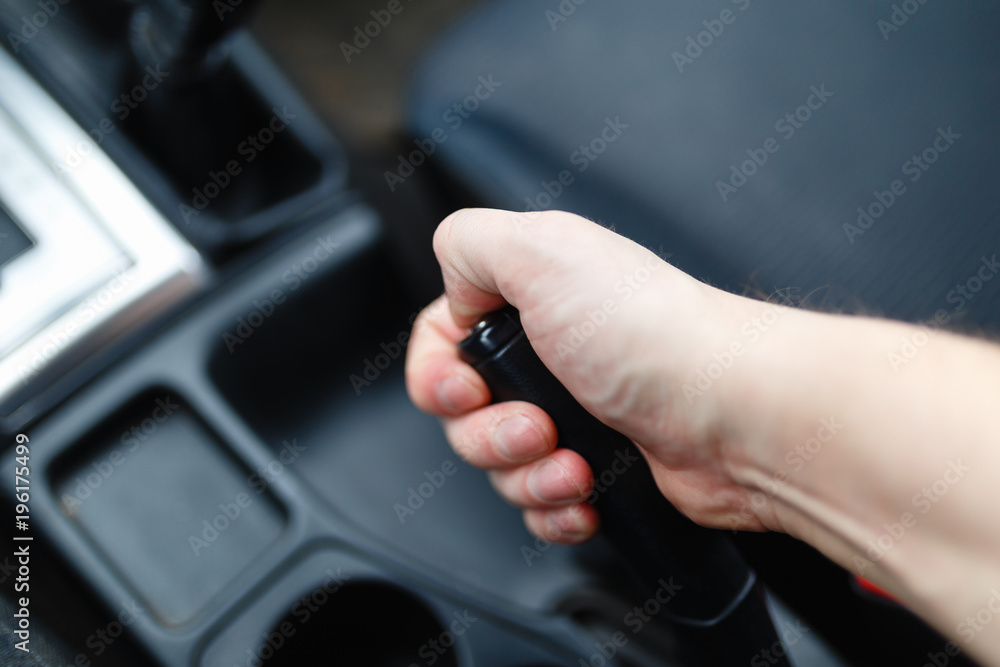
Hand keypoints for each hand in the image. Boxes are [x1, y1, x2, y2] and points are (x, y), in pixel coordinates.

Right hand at [405, 209, 781, 543]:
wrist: (736, 417)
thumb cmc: (655, 336)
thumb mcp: (543, 253)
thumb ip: (469, 244)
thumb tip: (454, 289)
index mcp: (531, 296)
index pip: (442, 338)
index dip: (437, 374)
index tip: (463, 390)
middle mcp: (551, 351)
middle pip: (463, 414)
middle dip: (488, 434)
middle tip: (537, 426)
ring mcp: (575, 413)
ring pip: (498, 465)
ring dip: (525, 475)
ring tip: (574, 463)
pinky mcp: (599, 468)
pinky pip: (539, 504)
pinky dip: (554, 508)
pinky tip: (585, 495)